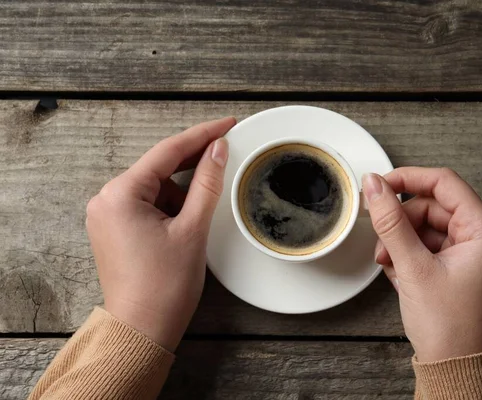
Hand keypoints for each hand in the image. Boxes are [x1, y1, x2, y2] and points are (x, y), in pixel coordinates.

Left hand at [85, 117, 235, 351]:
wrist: (142, 330)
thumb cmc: (164, 286)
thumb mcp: (193, 229)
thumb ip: (206, 183)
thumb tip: (217, 149)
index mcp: (120, 194)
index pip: (168, 151)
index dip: (202, 134)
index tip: (227, 124)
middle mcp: (107, 199)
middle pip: (159, 168)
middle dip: (193, 163)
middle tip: (226, 150)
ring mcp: (108, 215)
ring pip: (156, 187)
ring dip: (182, 192)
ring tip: (201, 215)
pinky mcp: (115, 229)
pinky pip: (147, 204)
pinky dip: (171, 207)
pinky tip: (187, 220)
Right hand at [362, 167, 481, 361]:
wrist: (456, 368)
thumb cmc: (449, 326)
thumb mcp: (413, 268)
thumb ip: (390, 221)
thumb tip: (374, 185)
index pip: (443, 183)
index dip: (407, 180)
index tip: (378, 185)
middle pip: (432, 206)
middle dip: (401, 222)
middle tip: (381, 242)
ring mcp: (472, 252)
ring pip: (427, 226)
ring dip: (401, 241)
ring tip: (388, 264)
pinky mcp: (460, 266)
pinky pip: (428, 246)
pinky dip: (409, 255)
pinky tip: (398, 273)